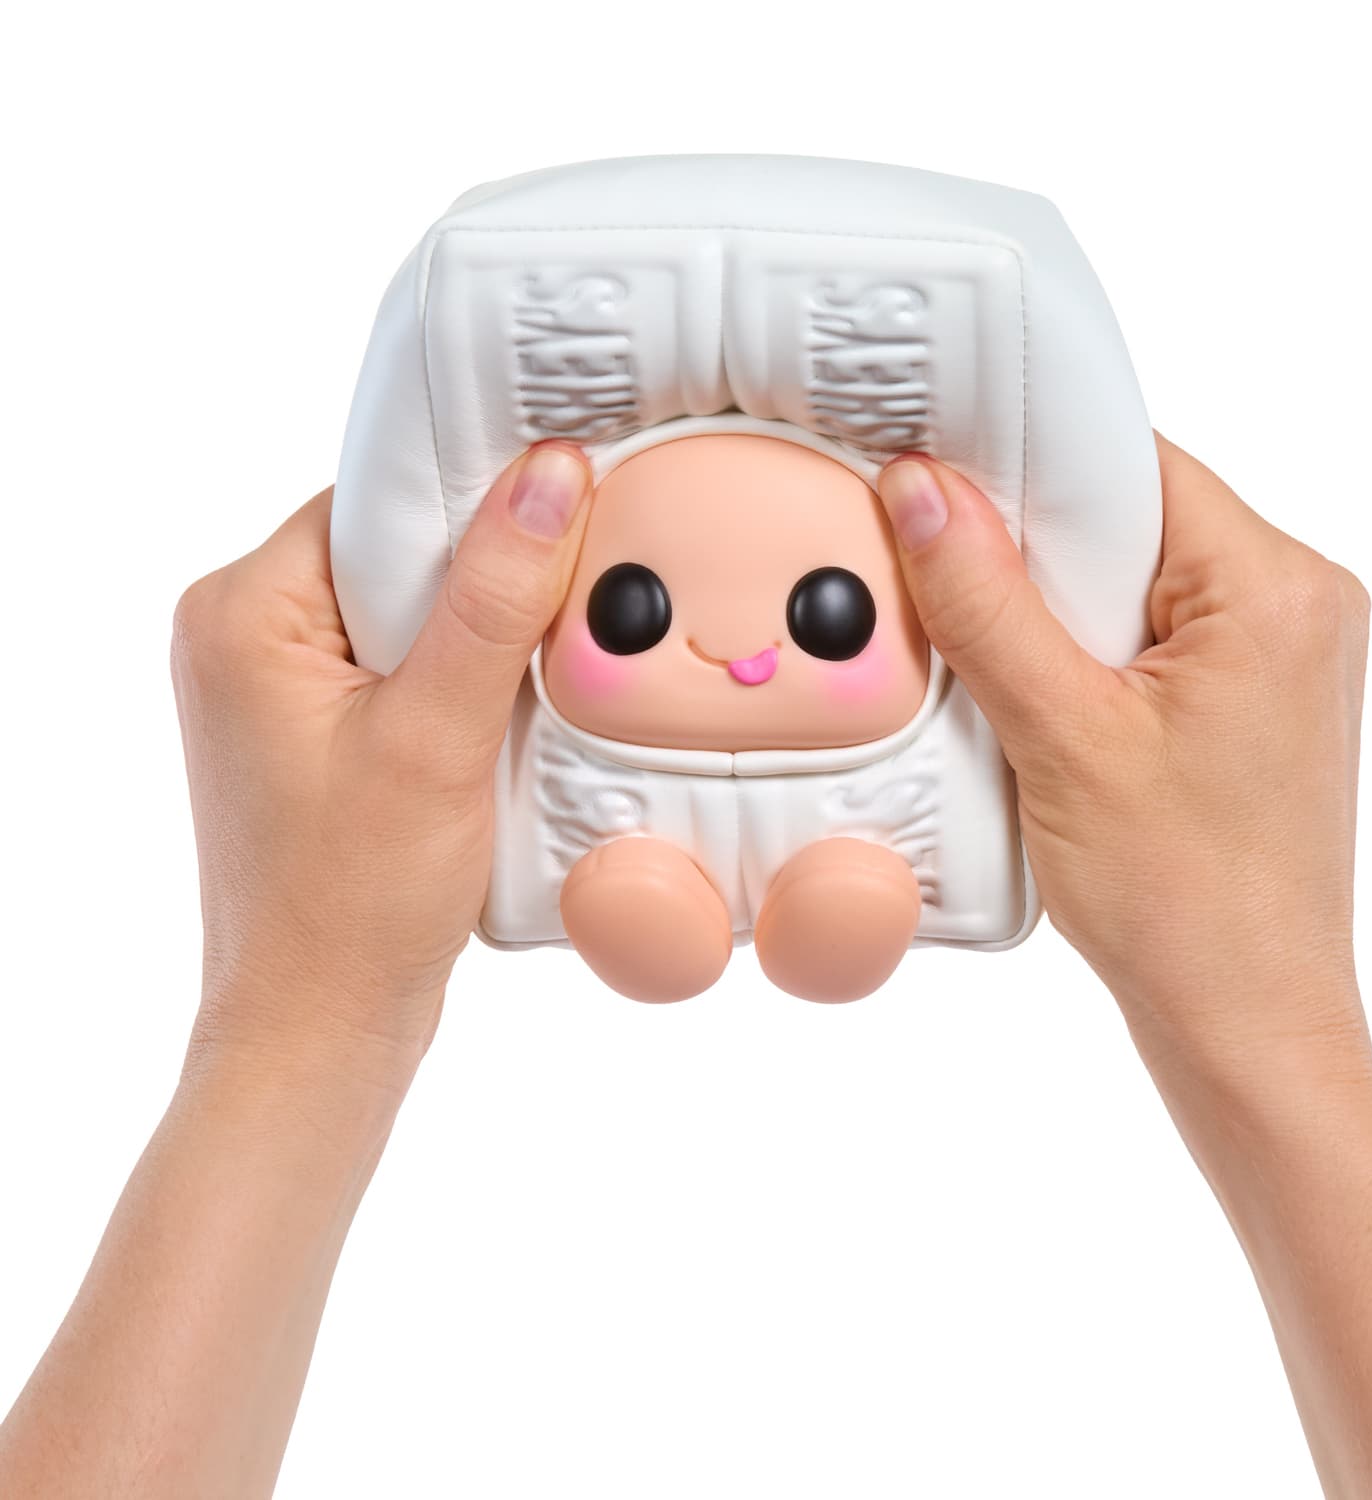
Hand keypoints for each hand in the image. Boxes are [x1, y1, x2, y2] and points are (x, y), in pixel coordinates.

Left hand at [170, 441, 593, 1077]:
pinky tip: (496, 727)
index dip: (478, 506)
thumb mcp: (436, 737)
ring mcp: (278, 686)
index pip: (381, 502)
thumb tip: (547, 473)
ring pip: (412, 612)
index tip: (567, 512)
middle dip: (486, 586)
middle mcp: (245, 634)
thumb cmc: (352, 905)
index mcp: (242, 611)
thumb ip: (494, 599)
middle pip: (400, 553)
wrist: (319, 1029)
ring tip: (522, 692)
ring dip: (480, 642)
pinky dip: (463, 684)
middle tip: (555, 625)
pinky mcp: (317, 730)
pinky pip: (404, 666)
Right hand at [876, 435, 1371, 1093]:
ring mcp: (1282, 653)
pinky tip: (1053, 714)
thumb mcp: (1062, 738)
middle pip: (1129, 519)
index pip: (1129, 464)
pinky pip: (1151, 634)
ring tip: (1024, 693)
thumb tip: (921, 487)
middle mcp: (1298, 601)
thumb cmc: (1186, 904)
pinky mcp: (1253, 698)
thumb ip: (985, 603)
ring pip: (1132, 580)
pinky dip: (1086, 657)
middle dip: (1035, 560)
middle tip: (973, 622)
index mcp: (1274, 586)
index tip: (937, 486)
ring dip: (1055, 616)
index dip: (1024, 472)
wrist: (1244, 1023)